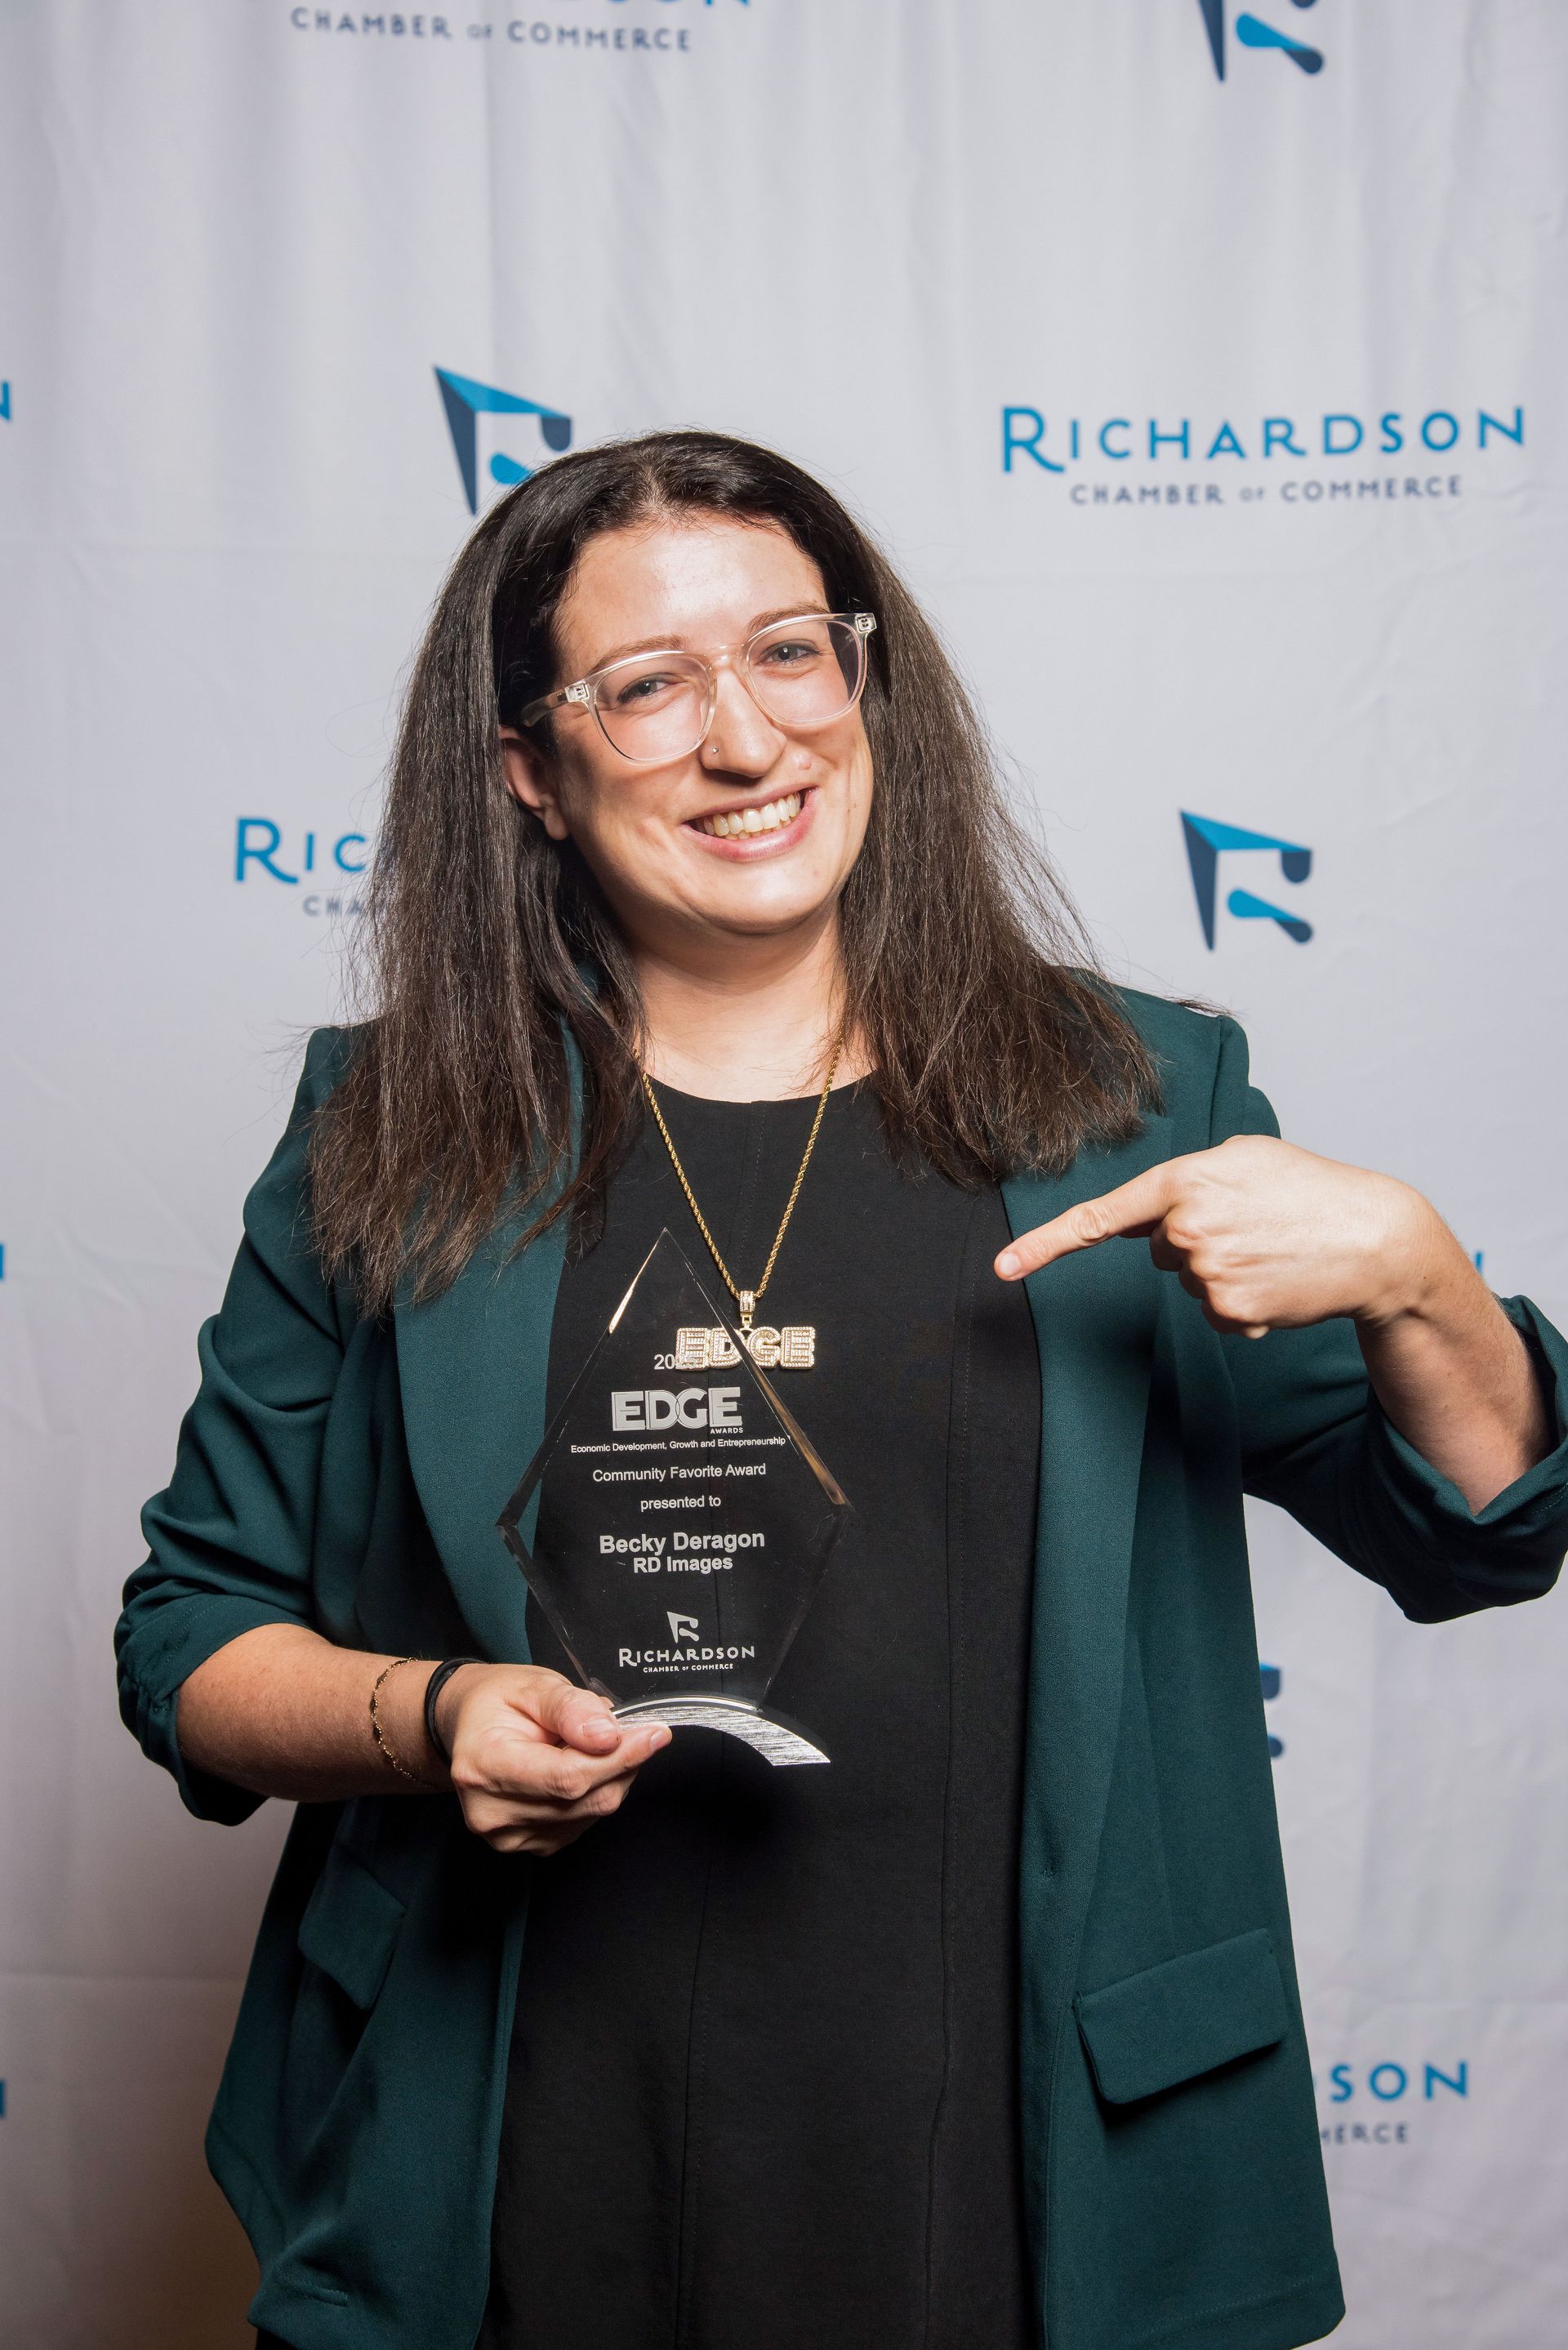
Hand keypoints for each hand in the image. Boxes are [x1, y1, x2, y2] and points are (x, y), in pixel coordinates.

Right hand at [436, 1663, 670, 1855]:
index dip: (618, 1758)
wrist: (467, 1726)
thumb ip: (571, 1708)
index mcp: (484, 1765)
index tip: (654, 1734)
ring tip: (593, 1743)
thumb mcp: (534, 1685)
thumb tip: (608, 1736)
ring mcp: (506, 1836)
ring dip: (611, 1778)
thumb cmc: (498, 1702)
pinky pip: (582, 1824)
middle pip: (583, 1799)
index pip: (566, 1777)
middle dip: (622, 1763)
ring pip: (590, 1813)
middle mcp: (490, 1810)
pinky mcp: (525, 1845)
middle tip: (635, 1730)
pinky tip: (580, 1768)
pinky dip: (595, 1794)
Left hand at [995, 1133, 1450, 1336]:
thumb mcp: (1247, 1158)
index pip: (1100, 1216)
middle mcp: (1185, 1226)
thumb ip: (1192, 1178)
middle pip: (1160, 1248)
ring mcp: (1205, 1272)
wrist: (1373, 1239)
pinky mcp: (1227, 1311)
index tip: (1003, 1268)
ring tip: (1273, 1251)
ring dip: (1225, 1271)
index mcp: (1183, 1179)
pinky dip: (1243, 1304)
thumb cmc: (1311, 1190)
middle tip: (1253, 1225)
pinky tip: (1278, 1281)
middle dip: (1197, 1239)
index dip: (1044, 1245)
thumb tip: (1160, 1226)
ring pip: (1190, 1282)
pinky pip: (1215, 1313)